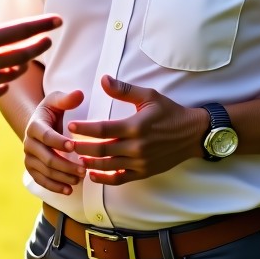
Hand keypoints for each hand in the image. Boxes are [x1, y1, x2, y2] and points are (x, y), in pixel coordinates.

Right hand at [0, 0, 60, 107]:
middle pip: (23, 54)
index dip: (42, 25)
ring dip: (23, 64)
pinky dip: (5, 83)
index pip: (20, 31)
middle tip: (48, 38)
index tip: (58, 20)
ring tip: (27, 56)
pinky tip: (5, 77)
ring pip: (12, 74)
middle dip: (39, 45)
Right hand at [23, 89, 86, 194]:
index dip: (59, 142)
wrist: (40, 126)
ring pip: (46, 171)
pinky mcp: (32, 169)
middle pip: (47, 158)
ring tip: (80, 178)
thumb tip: (80, 94)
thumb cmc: (52, 111)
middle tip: (84, 169)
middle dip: (66, 165)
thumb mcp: (57, 101)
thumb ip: (67, 99)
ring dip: (63, 177)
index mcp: (35, 125)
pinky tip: (69, 190)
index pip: (46, 136)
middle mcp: (29, 143)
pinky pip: (41, 181)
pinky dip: (55, 187)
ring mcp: (29, 157)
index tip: (73, 146)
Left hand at [67, 74, 204, 184]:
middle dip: (82, 147)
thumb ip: (123, 90)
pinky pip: (120, 179)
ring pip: (108, 165)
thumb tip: (103, 79)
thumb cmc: (169, 112)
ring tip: (76, 158)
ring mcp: (140, 162)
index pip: (103, 129)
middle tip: (67, 144)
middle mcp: (136, 147)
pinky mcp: (144, 172)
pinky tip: (93, 174)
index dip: (84, 128)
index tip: (71, 126)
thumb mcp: (148, 95)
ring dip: (90, 163)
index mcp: (135, 126)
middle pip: (101, 149)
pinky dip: (105, 178)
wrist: (192, 134)